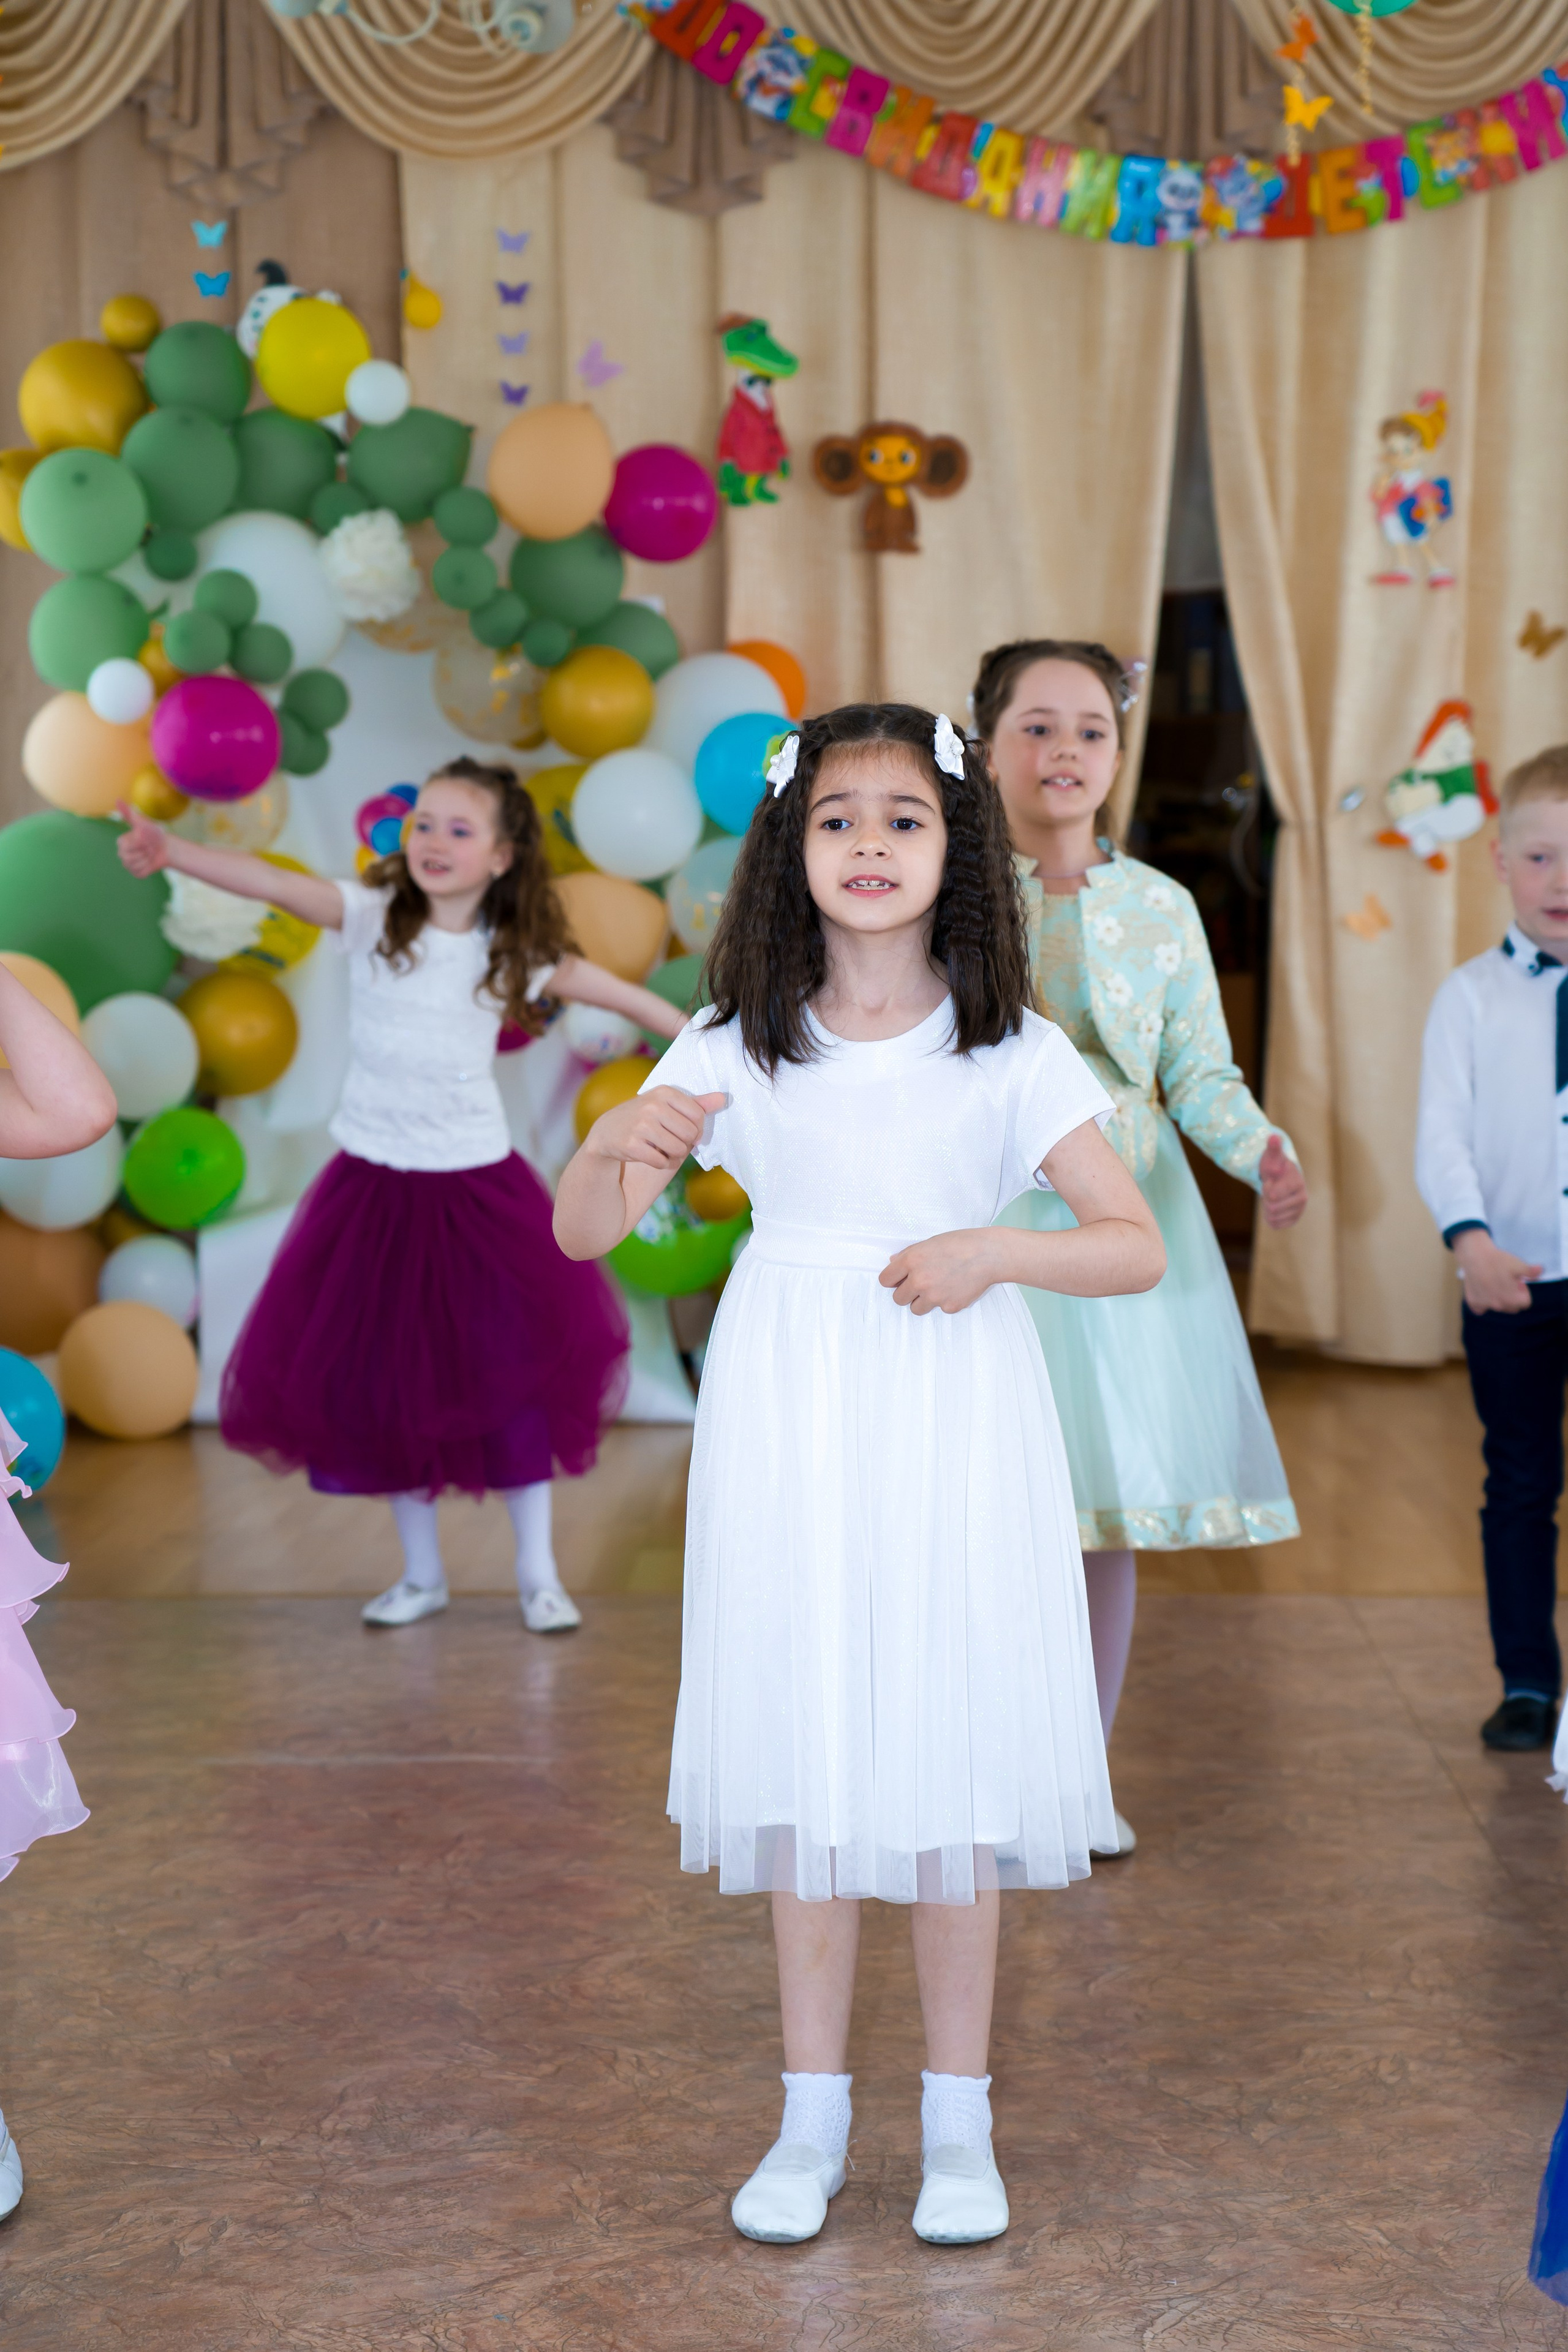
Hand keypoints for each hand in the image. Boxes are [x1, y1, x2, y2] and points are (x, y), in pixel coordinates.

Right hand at [114, 801, 170, 876]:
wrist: (166, 847)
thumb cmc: (154, 833)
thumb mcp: (143, 823)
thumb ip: (129, 813)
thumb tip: (117, 800)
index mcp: (121, 842)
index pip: (126, 846)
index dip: (139, 843)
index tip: (145, 838)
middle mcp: (122, 854)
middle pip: (128, 858)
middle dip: (144, 852)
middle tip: (149, 847)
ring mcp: (128, 865)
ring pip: (134, 866)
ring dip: (147, 860)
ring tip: (150, 854)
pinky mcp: (136, 873)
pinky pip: (141, 873)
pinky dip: (149, 868)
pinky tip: (150, 862)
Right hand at [586, 1085, 725, 1174]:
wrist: (607, 1132)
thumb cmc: (644, 1117)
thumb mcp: (666, 1105)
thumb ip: (696, 1104)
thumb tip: (723, 1099)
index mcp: (664, 1093)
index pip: (698, 1116)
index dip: (696, 1129)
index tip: (684, 1130)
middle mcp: (652, 1106)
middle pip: (690, 1135)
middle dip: (684, 1143)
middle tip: (669, 1140)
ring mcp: (641, 1126)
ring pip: (678, 1150)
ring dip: (673, 1155)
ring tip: (661, 1148)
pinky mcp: (632, 1145)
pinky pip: (662, 1162)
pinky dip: (661, 1163)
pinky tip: (651, 1155)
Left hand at [880, 1228, 1001, 1315]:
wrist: (990, 1254)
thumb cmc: (961, 1244)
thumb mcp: (931, 1242)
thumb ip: (909, 1254)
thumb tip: (893, 1262)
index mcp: (912, 1260)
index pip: (885, 1280)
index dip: (892, 1280)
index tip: (898, 1280)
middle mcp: (920, 1280)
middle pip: (898, 1298)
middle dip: (906, 1292)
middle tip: (920, 1284)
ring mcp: (934, 1296)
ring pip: (915, 1308)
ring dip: (922, 1301)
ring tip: (938, 1287)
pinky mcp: (949, 1306)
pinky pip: (938, 1309)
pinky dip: (944, 1301)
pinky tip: (955, 1287)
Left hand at [1258, 1134, 1307, 1229]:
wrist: (1281, 1178)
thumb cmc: (1276, 1166)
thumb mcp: (1273, 1156)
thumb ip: (1273, 1147)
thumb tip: (1273, 1137)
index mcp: (1297, 1183)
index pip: (1272, 1195)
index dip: (1266, 1188)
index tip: (1271, 1180)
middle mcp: (1302, 1198)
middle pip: (1271, 1208)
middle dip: (1265, 1198)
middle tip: (1271, 1189)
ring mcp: (1299, 1210)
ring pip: (1272, 1217)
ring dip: (1266, 1208)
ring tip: (1273, 1197)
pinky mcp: (1294, 1220)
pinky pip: (1275, 1225)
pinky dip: (1269, 1218)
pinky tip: (1274, 1207)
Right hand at [1453, 1228, 1538, 1314]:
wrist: (1475, 1255)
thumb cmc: (1498, 1259)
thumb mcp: (1517, 1264)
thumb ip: (1530, 1271)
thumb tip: (1540, 1270)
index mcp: (1513, 1299)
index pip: (1525, 1303)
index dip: (1523, 1291)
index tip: (1517, 1281)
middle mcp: (1498, 1305)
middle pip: (1512, 1307)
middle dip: (1512, 1297)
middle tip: (1506, 1282)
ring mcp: (1485, 1305)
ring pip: (1498, 1307)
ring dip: (1499, 1299)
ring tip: (1494, 1283)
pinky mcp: (1473, 1303)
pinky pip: (1481, 1308)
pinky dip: (1483, 1302)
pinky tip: (1483, 1290)